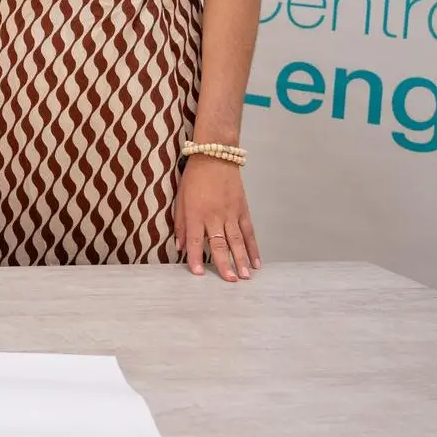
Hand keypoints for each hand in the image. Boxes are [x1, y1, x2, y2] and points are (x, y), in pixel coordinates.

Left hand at [175, 155, 259, 281]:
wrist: (215, 157)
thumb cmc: (194, 178)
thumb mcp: (180, 199)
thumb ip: (180, 223)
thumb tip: (180, 246)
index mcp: (196, 213)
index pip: (195, 240)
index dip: (195, 257)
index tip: (198, 274)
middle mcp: (214, 215)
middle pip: (219, 243)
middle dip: (224, 263)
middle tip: (230, 280)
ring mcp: (231, 213)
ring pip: (237, 240)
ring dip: (242, 259)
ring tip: (246, 276)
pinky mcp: (243, 210)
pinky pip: (249, 232)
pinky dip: (253, 247)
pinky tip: (256, 261)